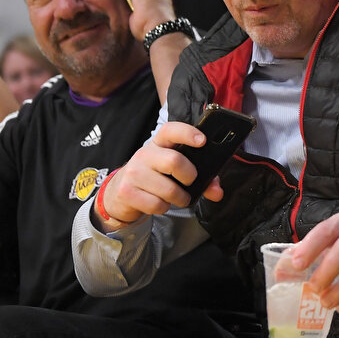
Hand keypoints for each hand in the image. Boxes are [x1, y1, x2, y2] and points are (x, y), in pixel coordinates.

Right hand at [96, 121, 222, 228]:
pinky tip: (159, 202)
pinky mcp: (127, 191)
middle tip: (190, 182)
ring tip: (177, 197)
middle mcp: (144, 154)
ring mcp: (134, 172)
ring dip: (179, 198)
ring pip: (168, 189)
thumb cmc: (155, 177)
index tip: (202, 140)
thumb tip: (217, 192)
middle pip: (174, 161)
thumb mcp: (173, 171)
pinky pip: (156, 204)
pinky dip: (164, 208)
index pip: (171, 130)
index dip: (188, 133)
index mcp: (159, 143)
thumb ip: (201, 178)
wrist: (121, 192)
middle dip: (189, 176)